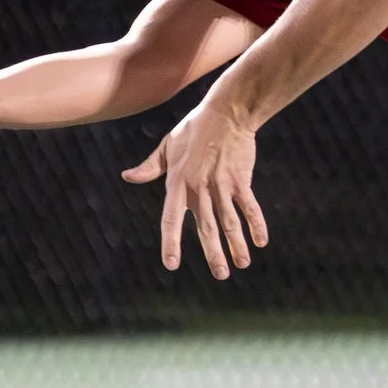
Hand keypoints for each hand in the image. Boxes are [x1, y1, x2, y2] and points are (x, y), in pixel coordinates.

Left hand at [123, 90, 266, 277]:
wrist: (226, 111)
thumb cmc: (194, 129)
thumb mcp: (167, 146)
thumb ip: (150, 166)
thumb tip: (127, 176)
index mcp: (177, 182)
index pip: (171, 218)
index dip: (171, 242)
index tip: (171, 264)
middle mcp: (199, 187)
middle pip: (206, 227)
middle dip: (214, 253)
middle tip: (220, 276)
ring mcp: (221, 184)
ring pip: (230, 221)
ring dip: (237, 245)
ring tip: (242, 264)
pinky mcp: (240, 179)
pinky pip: (249, 206)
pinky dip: (256, 224)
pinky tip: (260, 242)